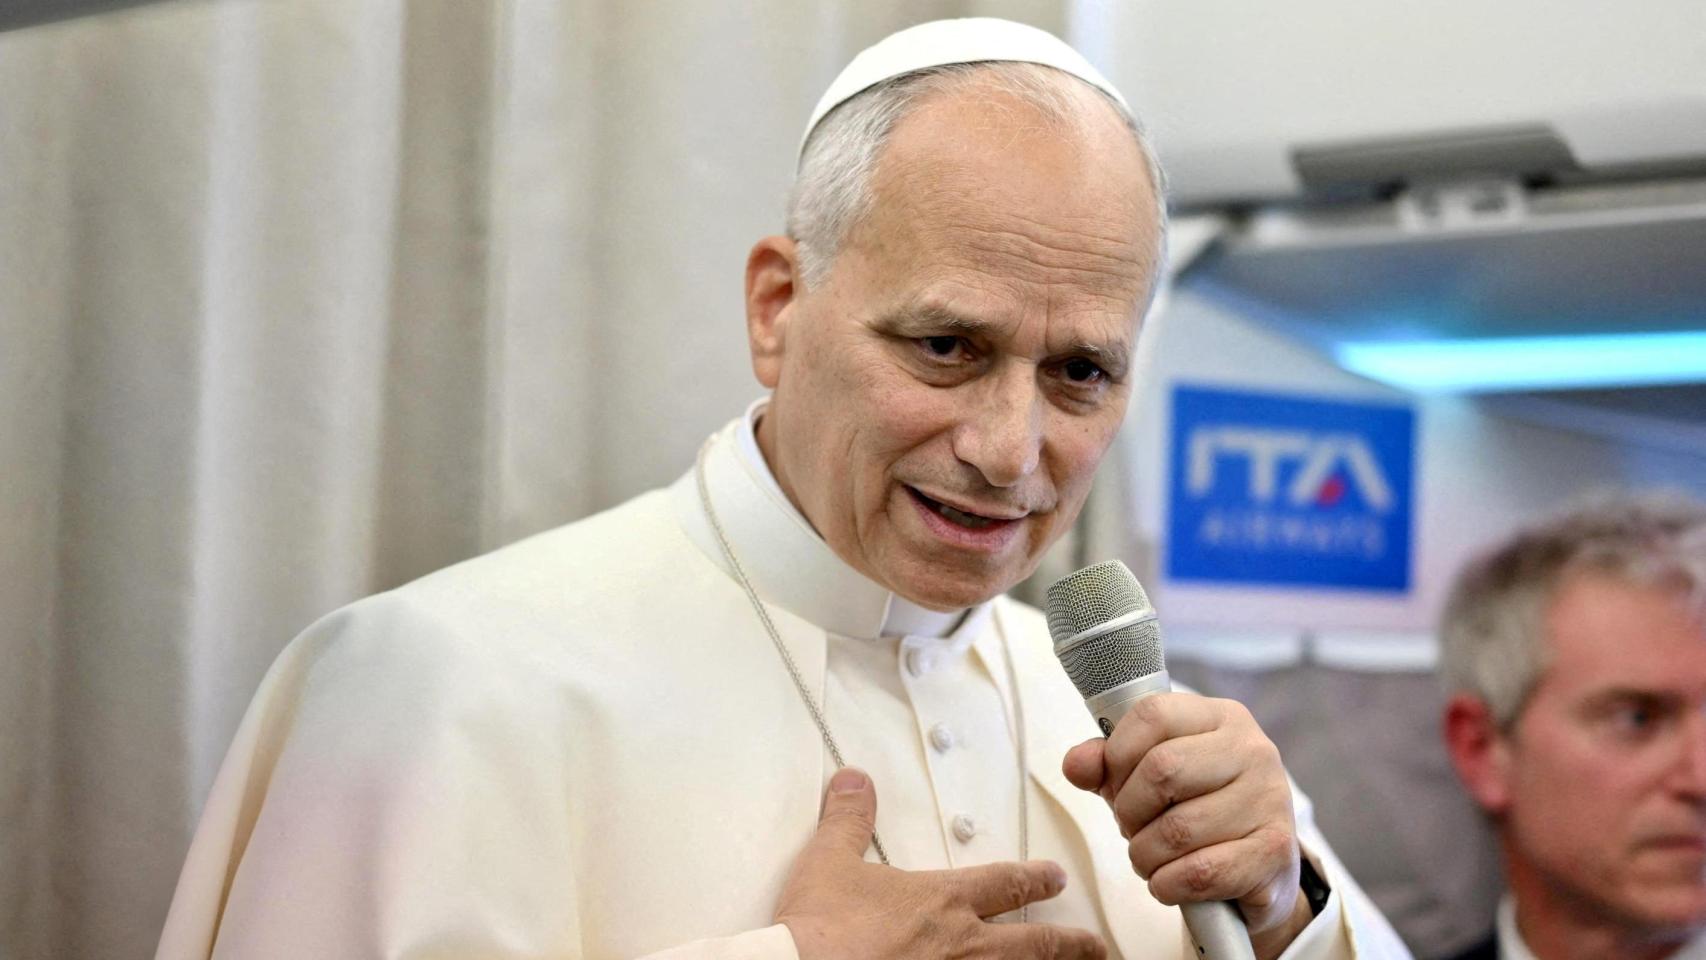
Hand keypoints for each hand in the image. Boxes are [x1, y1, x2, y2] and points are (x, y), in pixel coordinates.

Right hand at [775, 767, 1106, 959]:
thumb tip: (855, 781)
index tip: (1055, 877)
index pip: (1004, 883)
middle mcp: (963, 946)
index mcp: (942, 901)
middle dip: (1069, 942)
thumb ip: (848, 820)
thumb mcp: (828, 861)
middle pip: (1033, 943)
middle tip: (1096, 945)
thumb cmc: (819, 930)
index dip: (1034, 878)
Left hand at [1061, 694, 1312, 958]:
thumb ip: (1107, 765)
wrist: (1260, 868)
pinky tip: (1169, 881)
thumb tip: (1075, 764)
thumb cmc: (1196, 810)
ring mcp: (1270, 799)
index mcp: (1220, 716)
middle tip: (1131, 829)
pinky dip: (1168, 883)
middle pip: (1162, 770)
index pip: (1152, 714)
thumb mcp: (1148, 777)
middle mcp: (1253, 749)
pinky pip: (1200, 872)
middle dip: (1129, 810)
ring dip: (1145, 854)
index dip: (1117, 755)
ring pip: (1178, 829)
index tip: (1115, 784)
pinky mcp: (1274, 851)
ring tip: (1149, 857)